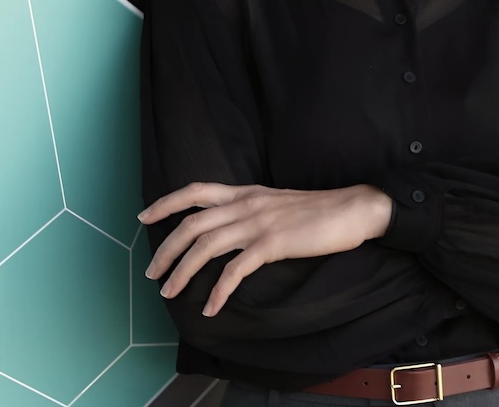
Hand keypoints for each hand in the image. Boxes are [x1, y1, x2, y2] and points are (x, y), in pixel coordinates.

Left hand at [138, 182, 392, 316]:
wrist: (353, 209)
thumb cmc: (320, 210)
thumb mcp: (278, 202)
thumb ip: (253, 210)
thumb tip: (231, 227)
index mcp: (247, 192)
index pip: (196, 191)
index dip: (166, 203)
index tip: (144, 218)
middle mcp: (247, 203)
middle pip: (192, 224)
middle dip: (165, 250)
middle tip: (152, 274)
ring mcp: (259, 222)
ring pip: (206, 245)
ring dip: (182, 272)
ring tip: (170, 292)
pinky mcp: (273, 243)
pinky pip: (235, 270)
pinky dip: (218, 291)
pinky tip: (212, 307)